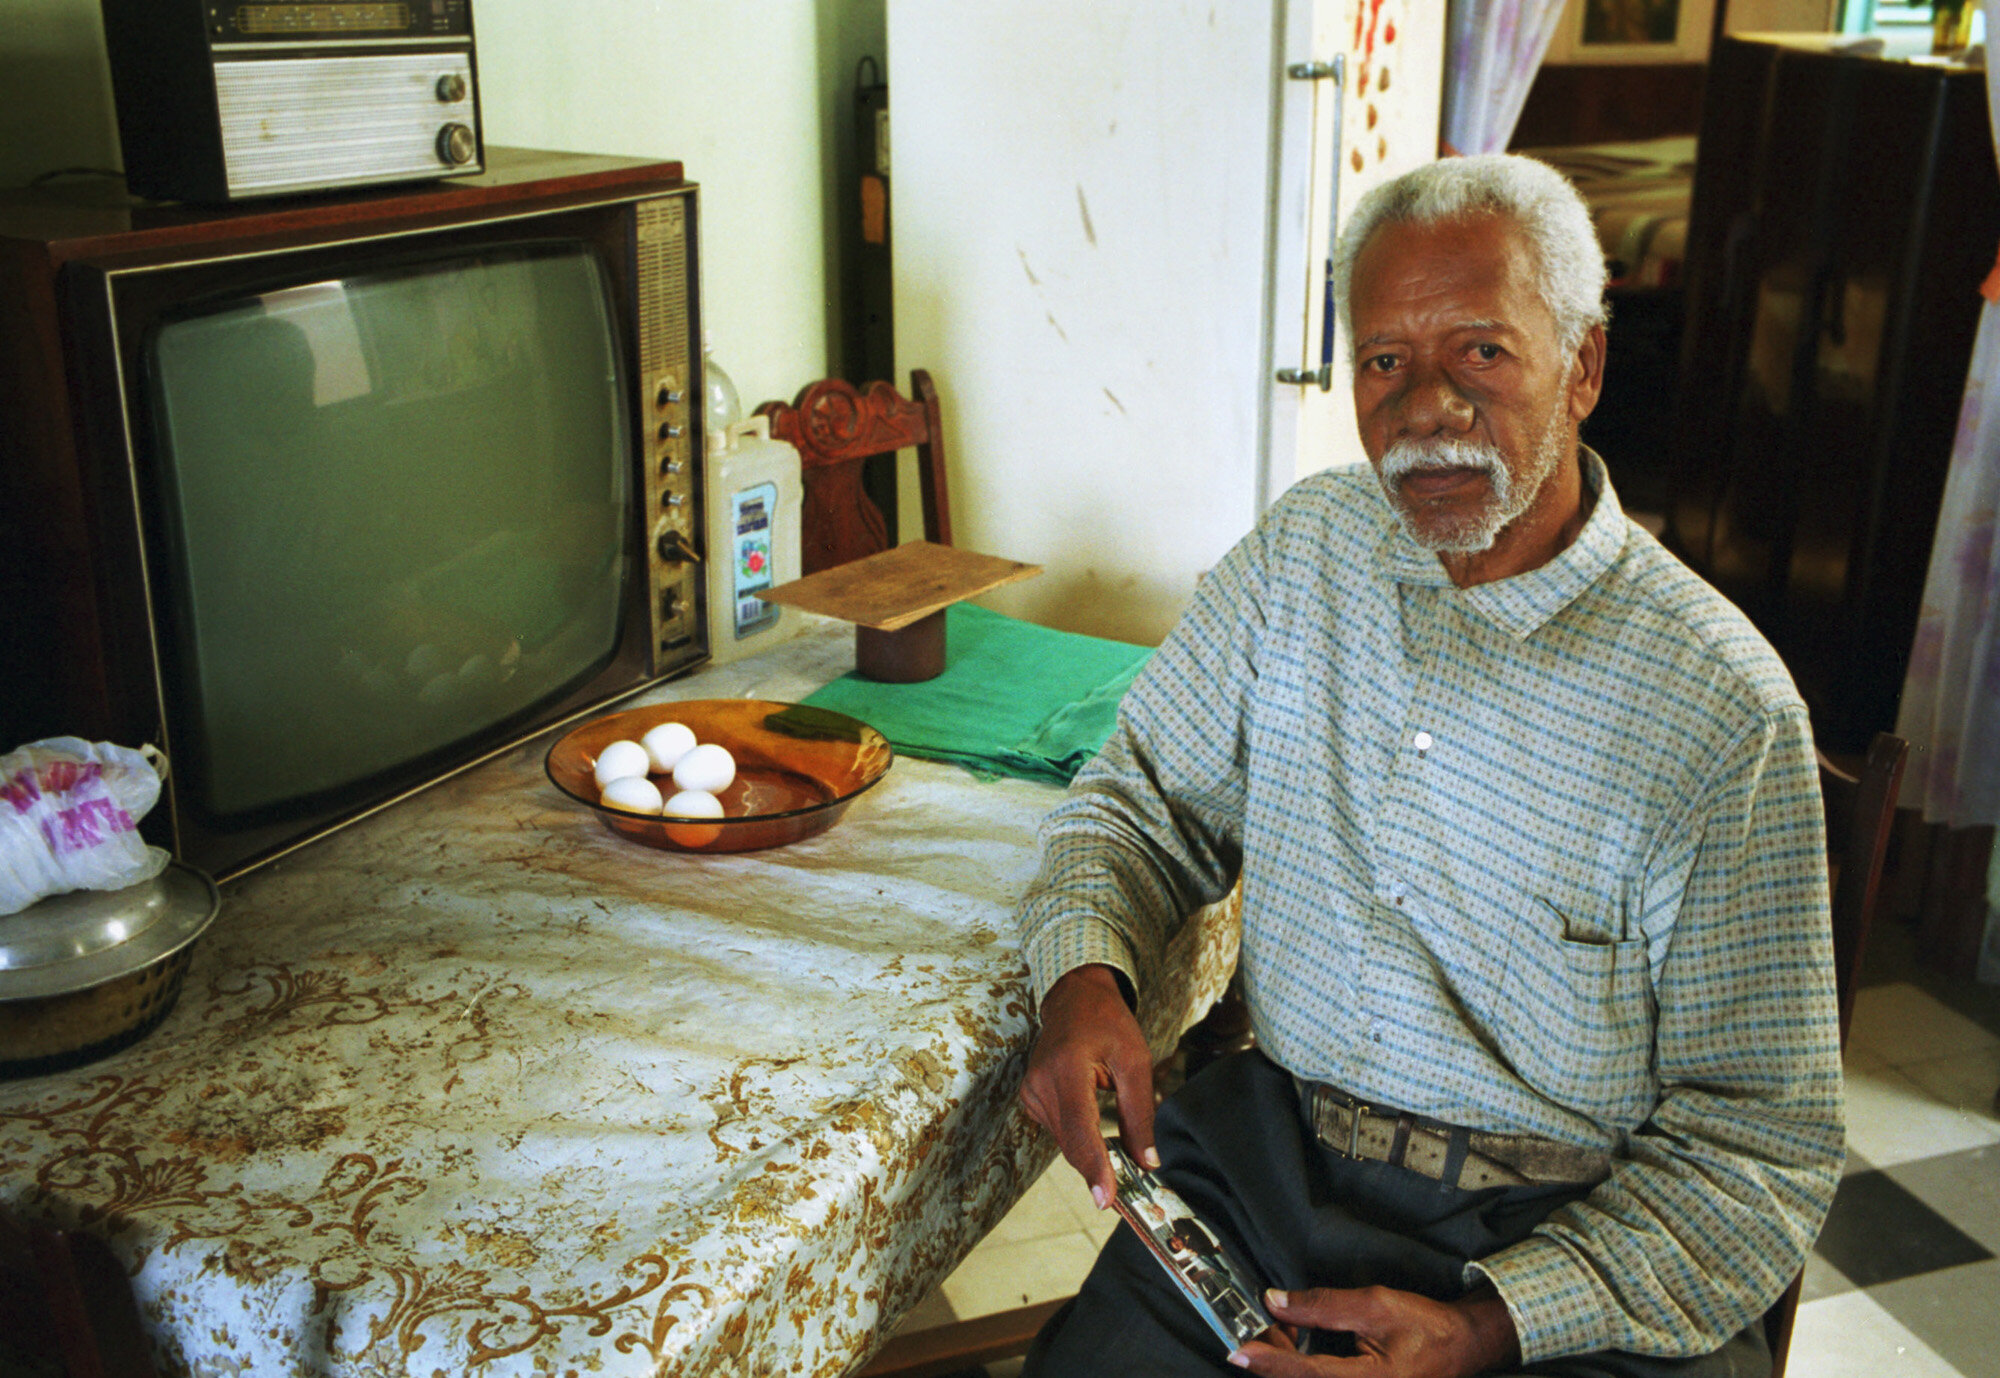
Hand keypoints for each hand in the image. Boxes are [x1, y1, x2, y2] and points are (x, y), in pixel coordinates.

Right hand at [1017, 963, 1157, 1207]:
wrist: (1074, 997)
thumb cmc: (1108, 1023)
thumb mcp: (1135, 1062)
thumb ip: (1140, 1114)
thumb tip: (1147, 1163)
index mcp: (1067, 1068)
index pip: (1080, 1128)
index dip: (1094, 1167)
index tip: (1106, 1198)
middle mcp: (1040, 1082)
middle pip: (1071, 1142)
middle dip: (1097, 1170)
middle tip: (1125, 1195)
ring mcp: (1030, 1090)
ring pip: (1065, 1141)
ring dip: (1090, 1154)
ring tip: (1116, 1159)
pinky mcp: (1030, 1097)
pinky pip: (1058, 1131)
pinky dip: (1078, 1138)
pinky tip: (1093, 1124)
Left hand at [1228, 1284, 1519, 1377]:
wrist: (1462, 1346)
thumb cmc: (1426, 1326)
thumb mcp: (1375, 1305)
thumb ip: (1324, 1304)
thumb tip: (1276, 1301)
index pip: (1307, 1373)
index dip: (1270, 1361)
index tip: (1239, 1350)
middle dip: (1275, 1356)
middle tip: (1269, 1322)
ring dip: (1287, 1362)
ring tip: (1284, 1330)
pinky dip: (1301, 1367)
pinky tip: (1298, 1346)